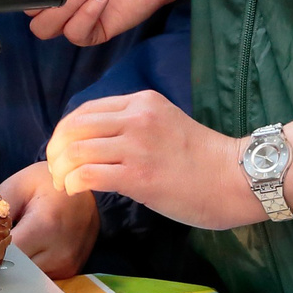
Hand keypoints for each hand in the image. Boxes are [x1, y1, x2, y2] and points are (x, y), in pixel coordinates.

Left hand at [1, 160, 99, 277]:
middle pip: (15, 270)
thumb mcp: (19, 186)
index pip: (5, 255)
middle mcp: (59, 251)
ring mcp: (67, 264)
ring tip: (17, 240)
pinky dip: (30, 266)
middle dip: (0, 258)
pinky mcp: (69, 270)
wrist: (84, 185)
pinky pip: (40, 277)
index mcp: (45, 227)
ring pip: (26, 278)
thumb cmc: (50, 183)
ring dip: (16, 264)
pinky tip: (31, 247)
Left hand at [48, 91, 257, 229]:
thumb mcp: (166, 123)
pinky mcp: (138, 175)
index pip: (86, 110)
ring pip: (76, 150)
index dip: (65, 131)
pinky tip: (75, 191)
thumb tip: (97, 143)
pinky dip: (73, 183)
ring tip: (63, 183)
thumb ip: (134, 125)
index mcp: (142, 101)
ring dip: (61, 169)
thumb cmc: (205, 158)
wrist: (237, 178)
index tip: (62, 151)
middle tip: (56, 169)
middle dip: (56, 150)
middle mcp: (136, 117)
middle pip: (74, 127)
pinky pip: (88, 174)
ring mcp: (136, 145)